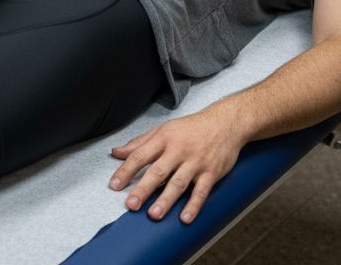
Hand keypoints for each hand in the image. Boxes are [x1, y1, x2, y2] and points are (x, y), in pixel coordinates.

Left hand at [107, 109, 246, 223]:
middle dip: (143, 189)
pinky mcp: (212, 172)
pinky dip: (194, 204)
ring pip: (178, 183)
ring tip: (154, 214)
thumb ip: (139, 143)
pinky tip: (185, 217)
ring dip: (166, 200)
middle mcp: (178, 150)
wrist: (225, 123)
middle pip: (158, 171)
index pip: (140, 155)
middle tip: (131, 205)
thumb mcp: (163, 130)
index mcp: (163, 139)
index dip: (126, 170)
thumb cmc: (192, 128)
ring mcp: (196, 162)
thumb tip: (116, 153)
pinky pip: (202, 191)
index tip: (114, 185)